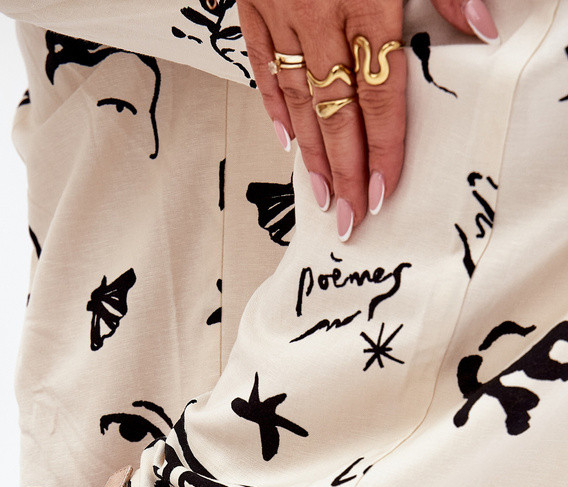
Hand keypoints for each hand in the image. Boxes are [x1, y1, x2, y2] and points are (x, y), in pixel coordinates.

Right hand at [236, 0, 498, 239]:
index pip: (379, 94)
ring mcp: (281, 10)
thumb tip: (483, 25)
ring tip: (319, 196)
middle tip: (348, 217)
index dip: (382, 148)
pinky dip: (273, 105)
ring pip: (295, 98)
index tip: (382, 189)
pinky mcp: (252, 0)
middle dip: (343, 170)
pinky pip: (261, 64)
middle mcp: (319, 12)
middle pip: (335, 110)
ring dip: (309, 153)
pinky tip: (286, 140)